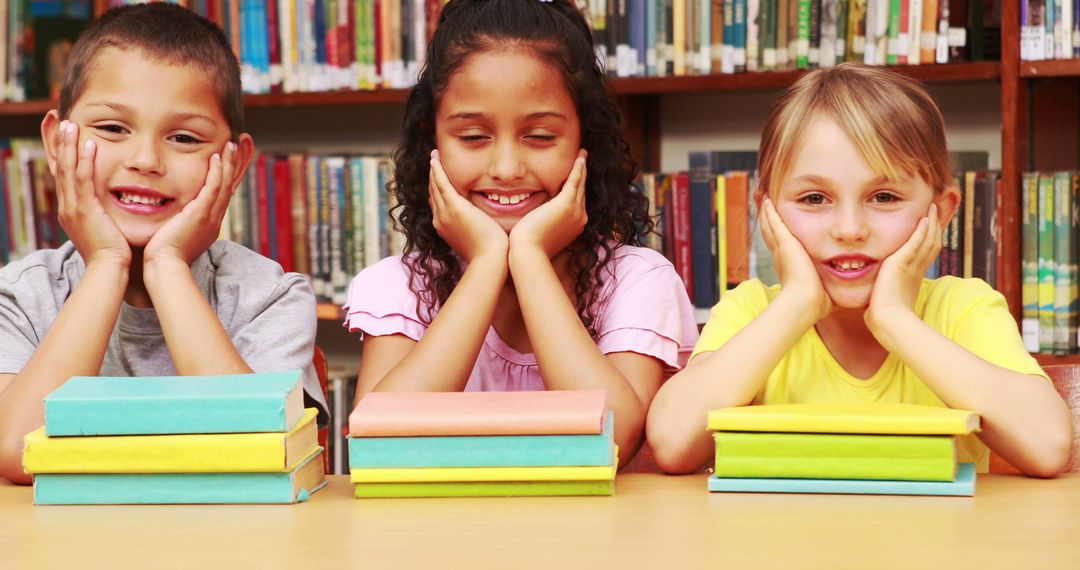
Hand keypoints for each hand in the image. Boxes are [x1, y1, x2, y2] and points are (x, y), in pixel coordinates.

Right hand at [53, 121, 131, 268]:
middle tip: (59, 120)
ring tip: (70, 124)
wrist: (109, 270)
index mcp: (72, 209)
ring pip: (67, 170)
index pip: (64, 174)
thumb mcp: (105, 227)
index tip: (63, 134)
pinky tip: (89, 145)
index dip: (62, 153)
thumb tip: (114, 204)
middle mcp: (67, 206)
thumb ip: (105, 213)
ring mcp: (72, 208)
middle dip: (59, 143)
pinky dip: (84, 162)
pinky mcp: (83, 211)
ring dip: (69, 146)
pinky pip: (82, 181)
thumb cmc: (114, 253)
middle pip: (59, 167)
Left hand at [143, 142, 237, 266]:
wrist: (165, 266)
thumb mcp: (176, 235)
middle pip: (231, 185)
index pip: (224, 193)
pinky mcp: (201, 214)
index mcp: (210, 223)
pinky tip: (216, 156)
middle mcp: (215, 218)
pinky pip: (213, 188)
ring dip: (229, 162)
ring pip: (225, 184)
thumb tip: (173, 216)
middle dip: (237, 164)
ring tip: (232, 144)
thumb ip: (178, 222)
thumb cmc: (164, 255)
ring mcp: (210, 216)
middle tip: (242, 145)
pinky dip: (217, 171)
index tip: (232, 159)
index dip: (230, 175)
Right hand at [428, 150, 508, 261]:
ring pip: (435, 186)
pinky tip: (435, 160)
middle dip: (433, 177)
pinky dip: (437, 171)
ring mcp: (445, 213)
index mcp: (444, 227)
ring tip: (433, 156)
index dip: (437, 189)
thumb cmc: (490, 252)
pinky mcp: (454, 207)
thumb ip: (474, 226)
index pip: (437, 203)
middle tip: (433, 160)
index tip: (438, 177)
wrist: (490, 259)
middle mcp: (439, 220)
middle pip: (433, 193)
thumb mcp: (476, 237)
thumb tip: (481, 221)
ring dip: (433, 170)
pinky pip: (442, 184)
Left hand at [508, 149, 587, 258]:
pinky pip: (575, 181)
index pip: (577, 201)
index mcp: (575, 225)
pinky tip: (580, 157)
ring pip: (580, 184)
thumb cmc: (529, 247)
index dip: (577, 187)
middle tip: (583, 160)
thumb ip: (545, 222)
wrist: (528, 253)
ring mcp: (575, 211)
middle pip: (581, 191)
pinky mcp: (566, 204)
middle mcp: (580, 218)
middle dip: (582, 175)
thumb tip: (538, 218)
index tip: (576, 176)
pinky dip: (578, 168)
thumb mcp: (542, 232)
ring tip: (583, 154)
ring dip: (582, 167)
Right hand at [759, 197, 830, 319]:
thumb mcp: (824, 290)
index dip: (780, 239)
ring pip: (770, 226)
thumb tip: (852, 290)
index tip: (780, 231)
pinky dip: (770, 212)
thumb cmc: (816, 303)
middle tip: (766, 209)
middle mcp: (781, 256)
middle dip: (770, 222)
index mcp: (788, 267)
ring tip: (765, 202)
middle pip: (771, 234)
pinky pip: (775, 223)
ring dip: (767, 214)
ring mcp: (781, 249)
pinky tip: (769, 202)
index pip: (782, 248)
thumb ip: (835, 286)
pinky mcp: (784, 243)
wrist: (805, 302)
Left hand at [865, 204, 939, 333]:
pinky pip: (915, 243)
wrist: (887, 322)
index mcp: (913, 278)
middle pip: (931, 243)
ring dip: (930, 223)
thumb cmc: (883, 318)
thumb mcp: (883, 302)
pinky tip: (924, 219)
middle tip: (935, 211)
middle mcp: (916, 270)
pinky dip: (921, 231)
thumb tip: (871, 302)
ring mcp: (911, 267)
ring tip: (932, 208)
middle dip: (934, 227)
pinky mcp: (901, 264)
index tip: (930, 228)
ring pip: (927, 240)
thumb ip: (881, 296)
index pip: (924, 253)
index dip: (929, 240)